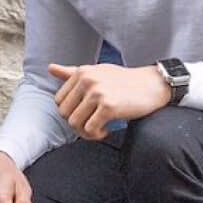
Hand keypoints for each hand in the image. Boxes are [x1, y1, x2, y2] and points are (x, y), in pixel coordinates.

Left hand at [49, 62, 170, 139]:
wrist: (153, 85)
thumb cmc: (124, 81)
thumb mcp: (98, 72)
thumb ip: (72, 73)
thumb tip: (50, 68)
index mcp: (82, 72)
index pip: (59, 101)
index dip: (70, 113)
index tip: (85, 115)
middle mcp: (87, 80)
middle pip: (64, 114)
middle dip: (76, 125)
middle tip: (92, 126)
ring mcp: (97, 92)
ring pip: (75, 123)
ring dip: (86, 133)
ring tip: (99, 129)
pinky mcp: (108, 106)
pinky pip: (90, 129)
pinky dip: (96, 135)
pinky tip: (107, 130)